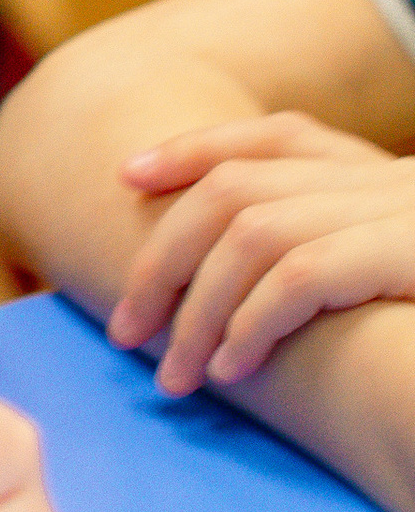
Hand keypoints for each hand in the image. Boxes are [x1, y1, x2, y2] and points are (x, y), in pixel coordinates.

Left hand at [112, 112, 414, 391]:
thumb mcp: (399, 268)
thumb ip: (339, 254)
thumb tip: (233, 280)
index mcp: (381, 177)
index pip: (277, 137)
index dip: (195, 150)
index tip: (128, 177)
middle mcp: (387, 181)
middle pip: (237, 188)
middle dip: (164, 259)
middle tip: (127, 332)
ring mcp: (399, 213)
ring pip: (255, 234)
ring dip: (199, 311)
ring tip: (176, 374)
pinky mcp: (411, 255)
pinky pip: (301, 276)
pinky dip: (251, 324)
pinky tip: (230, 370)